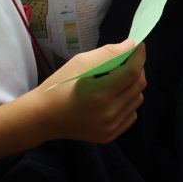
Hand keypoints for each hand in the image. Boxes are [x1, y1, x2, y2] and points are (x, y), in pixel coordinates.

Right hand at [30, 40, 146, 142]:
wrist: (43, 117)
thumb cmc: (59, 86)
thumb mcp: (80, 63)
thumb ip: (108, 53)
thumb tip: (131, 46)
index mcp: (100, 93)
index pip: (132, 72)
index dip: (139, 56)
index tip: (139, 46)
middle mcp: (109, 113)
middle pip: (138, 85)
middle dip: (137, 69)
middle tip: (127, 61)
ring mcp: (111, 127)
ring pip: (137, 99)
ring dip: (133, 86)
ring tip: (117, 80)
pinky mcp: (110, 135)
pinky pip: (131, 114)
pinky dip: (128, 102)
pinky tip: (113, 97)